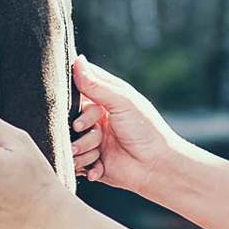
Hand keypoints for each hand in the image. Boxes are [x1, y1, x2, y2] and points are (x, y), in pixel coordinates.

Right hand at [69, 55, 185, 196]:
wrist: (157, 166)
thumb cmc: (146, 129)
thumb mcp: (122, 102)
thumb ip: (96, 85)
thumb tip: (78, 60)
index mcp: (105, 99)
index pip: (79, 88)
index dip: (72, 94)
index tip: (77, 102)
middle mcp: (97, 118)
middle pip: (72, 118)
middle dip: (79, 126)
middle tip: (83, 129)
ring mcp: (94, 140)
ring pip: (72, 142)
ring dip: (84, 148)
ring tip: (99, 152)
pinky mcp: (93, 162)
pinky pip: (76, 163)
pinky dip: (86, 165)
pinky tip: (100, 167)